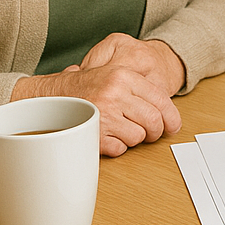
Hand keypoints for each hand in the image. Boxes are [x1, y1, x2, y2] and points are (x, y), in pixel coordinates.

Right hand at [10, 42, 181, 157]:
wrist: (50, 97)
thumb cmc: (87, 88)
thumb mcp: (115, 76)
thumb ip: (141, 89)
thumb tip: (169, 115)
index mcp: (124, 76)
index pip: (161, 99)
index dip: (172, 117)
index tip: (174, 127)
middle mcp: (114, 93)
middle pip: (153, 121)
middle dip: (155, 131)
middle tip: (150, 133)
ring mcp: (103, 114)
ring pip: (138, 136)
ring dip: (133, 138)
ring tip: (120, 129)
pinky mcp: (92, 134)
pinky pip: (120, 149)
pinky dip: (117, 147)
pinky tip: (108, 136)